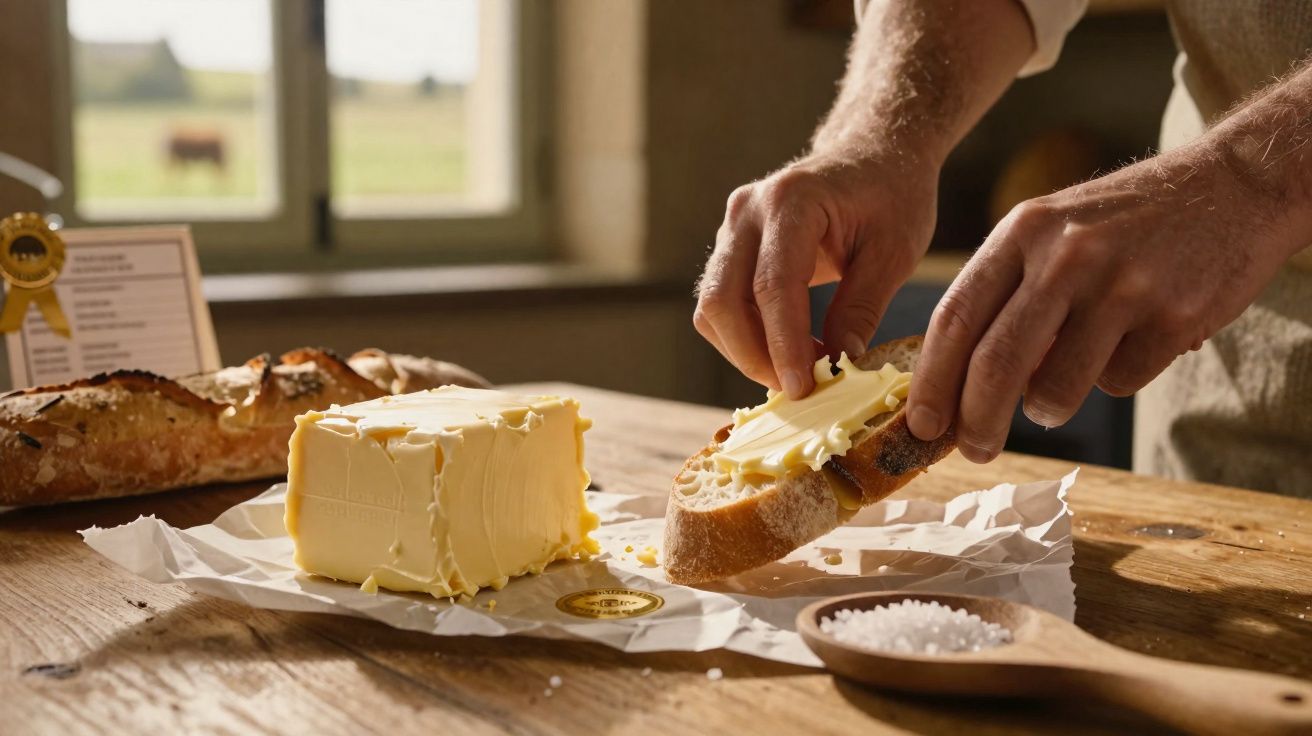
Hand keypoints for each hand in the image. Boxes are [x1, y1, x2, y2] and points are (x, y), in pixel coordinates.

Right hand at [694, 153, 938, 397]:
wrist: (874, 153)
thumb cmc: (892, 195)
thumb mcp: (894, 252)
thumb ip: (862, 307)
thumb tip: (839, 365)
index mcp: (791, 201)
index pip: (773, 286)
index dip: (783, 344)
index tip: (803, 388)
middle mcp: (747, 210)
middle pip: (722, 300)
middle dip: (753, 356)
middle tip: (798, 389)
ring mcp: (732, 226)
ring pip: (712, 306)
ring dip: (745, 350)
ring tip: (797, 370)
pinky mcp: (730, 246)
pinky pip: (720, 302)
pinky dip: (744, 335)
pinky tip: (785, 350)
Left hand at [908, 140, 1305, 461]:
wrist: (1231, 186)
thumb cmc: (1123, 221)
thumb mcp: (1052, 229)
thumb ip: (1006, 293)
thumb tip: (956, 384)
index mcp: (1023, 231)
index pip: (955, 318)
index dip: (931, 381)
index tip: (921, 424)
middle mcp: (1066, 255)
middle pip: (996, 364)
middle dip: (976, 422)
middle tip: (974, 451)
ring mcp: (1123, 285)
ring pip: (1055, 388)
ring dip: (1048, 408)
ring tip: (1059, 389)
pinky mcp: (1173, 316)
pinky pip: (1120, 382)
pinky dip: (1117, 379)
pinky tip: (1134, 340)